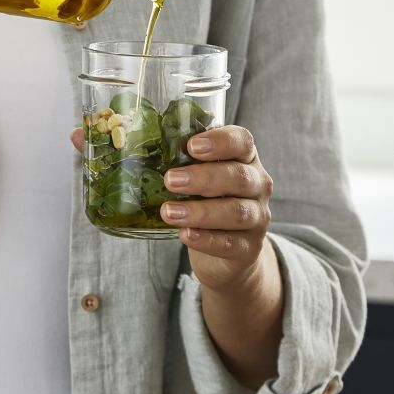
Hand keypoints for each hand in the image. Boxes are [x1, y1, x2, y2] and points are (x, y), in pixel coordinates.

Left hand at [156, 123, 275, 293]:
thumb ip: (183, 164)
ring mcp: (258, 218)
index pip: (242, 141)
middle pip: (238, 176)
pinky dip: (206, 239)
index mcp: (246, 159)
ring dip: (200, 212)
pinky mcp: (250, 247)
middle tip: (170, 180)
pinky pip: (230, 243)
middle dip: (203, 177)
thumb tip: (136, 154)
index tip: (192, 146)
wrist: (228, 252)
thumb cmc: (209, 203)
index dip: (220, 141)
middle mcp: (258, 185)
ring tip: (168, 212)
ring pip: (236, 212)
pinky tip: (185, 234)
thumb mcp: (202, 179)